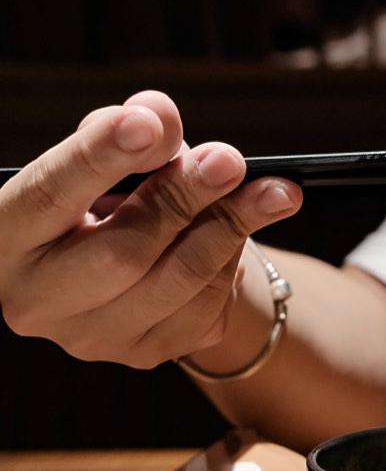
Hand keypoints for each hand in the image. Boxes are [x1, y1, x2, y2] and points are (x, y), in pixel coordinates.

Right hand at [0, 91, 302, 367]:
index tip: (148, 125)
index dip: (99, 157)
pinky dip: (234, 259)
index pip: (49, 196)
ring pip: (176, 281)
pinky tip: (245, 228)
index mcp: (5, 236)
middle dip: (184, 199)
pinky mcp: (145, 352)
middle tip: (231, 161)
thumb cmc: (115, 195)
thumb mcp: (111, 153)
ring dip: (231, 227)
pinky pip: (206, 305)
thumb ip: (130, 130)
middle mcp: (37, 299)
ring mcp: (92, 337)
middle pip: (122, 252)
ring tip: (273, 191)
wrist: (140, 262)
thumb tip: (160, 118)